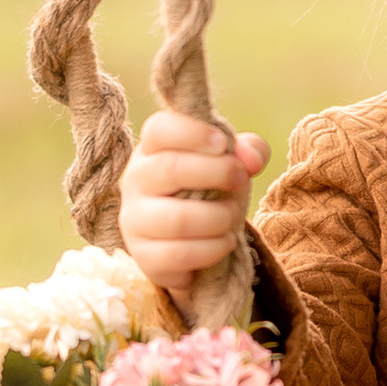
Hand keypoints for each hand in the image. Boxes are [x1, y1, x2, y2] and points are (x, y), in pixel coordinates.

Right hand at [119, 109, 266, 308]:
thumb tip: (252, 159)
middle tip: (240, 179)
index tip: (223, 143)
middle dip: (218, 172)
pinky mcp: (144, 256)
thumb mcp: (229, 164)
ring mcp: (135, 220)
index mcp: (152, 149)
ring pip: (177, 218)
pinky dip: (213, 249)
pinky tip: (225, 242)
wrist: (189, 243)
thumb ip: (248, 151)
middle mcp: (135, 180)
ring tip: (232, 217)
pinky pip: (180, 254)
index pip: (159, 129)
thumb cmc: (207, 191)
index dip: (193, 132)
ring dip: (219, 217)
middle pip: (170, 168)